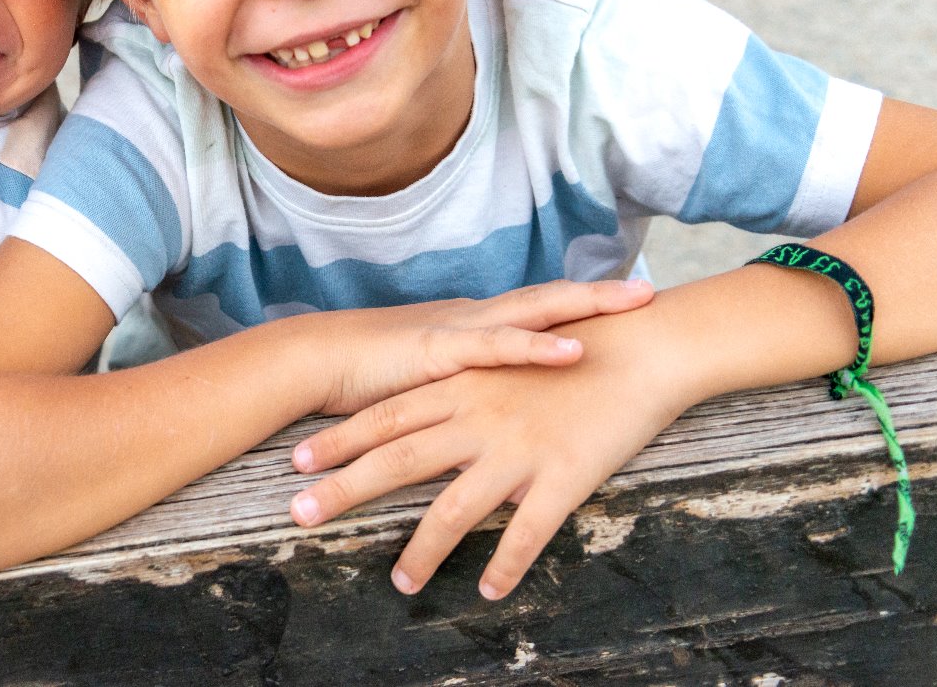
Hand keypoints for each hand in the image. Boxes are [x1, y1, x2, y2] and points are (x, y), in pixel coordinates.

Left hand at [289, 299, 684, 600]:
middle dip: (344, 489)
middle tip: (298, 515)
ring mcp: (518, 449)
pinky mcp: (563, 476)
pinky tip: (488, 591)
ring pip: (456, 509)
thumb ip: (462, 393)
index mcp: (462, 386)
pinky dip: (507, 566)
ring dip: (423, 550)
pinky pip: (528, 533)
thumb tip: (428, 417)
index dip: (339, 441)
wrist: (641, 346)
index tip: (295, 464)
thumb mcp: (504, 364)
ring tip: (400, 585)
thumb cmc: (575, 350)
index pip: (385, 417)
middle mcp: (479, 416)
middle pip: (398, 458)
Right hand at [314, 276, 654, 415]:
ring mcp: (457, 331)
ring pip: (534, 311)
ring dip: (586, 306)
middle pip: (547, 300)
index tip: (624, 301)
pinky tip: (573, 349)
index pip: (535, 310)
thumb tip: (491, 415)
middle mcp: (471, 321)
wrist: (312, 363)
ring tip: (634, 301)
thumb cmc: (361, 378)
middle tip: (650, 291)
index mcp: (470, 328)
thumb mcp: (426, 388)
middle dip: (600, 297)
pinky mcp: (438, 350)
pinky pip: (498, 347)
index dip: (580, 305)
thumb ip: (463, 396)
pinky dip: (538, 347)